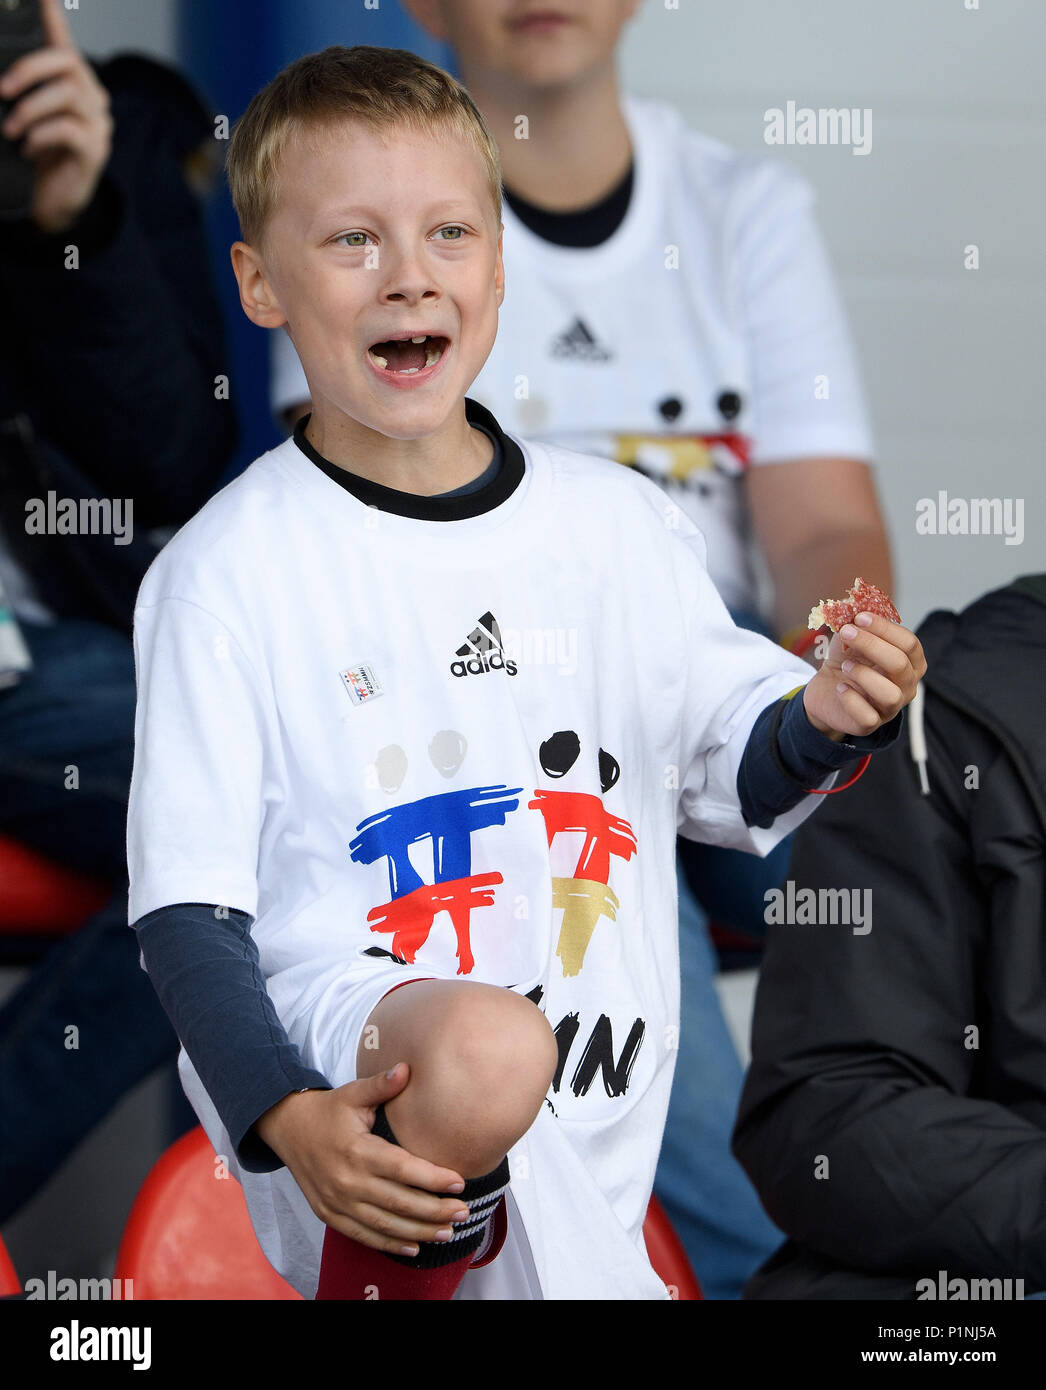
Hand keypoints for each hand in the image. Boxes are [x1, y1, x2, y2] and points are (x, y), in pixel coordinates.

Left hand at [0, 0, 112, 234]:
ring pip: (67, 94)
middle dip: (29, 70)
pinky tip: (28, 148)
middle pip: (68, 62)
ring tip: (10, 130)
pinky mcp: (96, 150)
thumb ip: (13, 91)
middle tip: (1, 90)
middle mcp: (90, 96)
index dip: (52, 15)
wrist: (50, 205)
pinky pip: (69, 129)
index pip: (62, 40)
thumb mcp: (20, 116)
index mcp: (70, 82)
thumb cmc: (34, 156)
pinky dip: (41, 135)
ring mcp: (97, 123)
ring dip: (29, 109)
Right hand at [255, 1063, 471, 1256]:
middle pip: (398, 1201)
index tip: (459, 1182)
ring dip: (418, 1231)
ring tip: (447, 1232)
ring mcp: (337, 1201)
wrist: (288, 1129)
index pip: (401, 1168)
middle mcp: (347, 1180)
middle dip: (433, 1210)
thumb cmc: (328, 1110)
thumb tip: (407, 1068)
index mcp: (357, 1150)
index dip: (431, 1178)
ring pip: (384, 1223)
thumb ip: (381, 1085)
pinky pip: (362, 1234)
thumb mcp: (353, 1093)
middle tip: (463, 1212)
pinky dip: (389, 1243)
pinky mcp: (329, 1214)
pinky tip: (414, 1247)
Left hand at [802, 610, 925, 740]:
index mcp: (910, 662)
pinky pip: (868, 716)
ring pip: (890, 694)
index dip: (885, 628)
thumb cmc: (847, 662)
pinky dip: (852, 700)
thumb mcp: (850, 639)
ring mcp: (890, 708)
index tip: (859, 617)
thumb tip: (856, 603)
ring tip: (845, 667)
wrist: (825, 691)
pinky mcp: (870, 724)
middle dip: (872, 645)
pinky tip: (841, 688)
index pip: (909, 643)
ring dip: (864, 675)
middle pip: (900, 664)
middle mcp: (906, 686)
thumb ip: (856, 622)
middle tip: (847, 632)